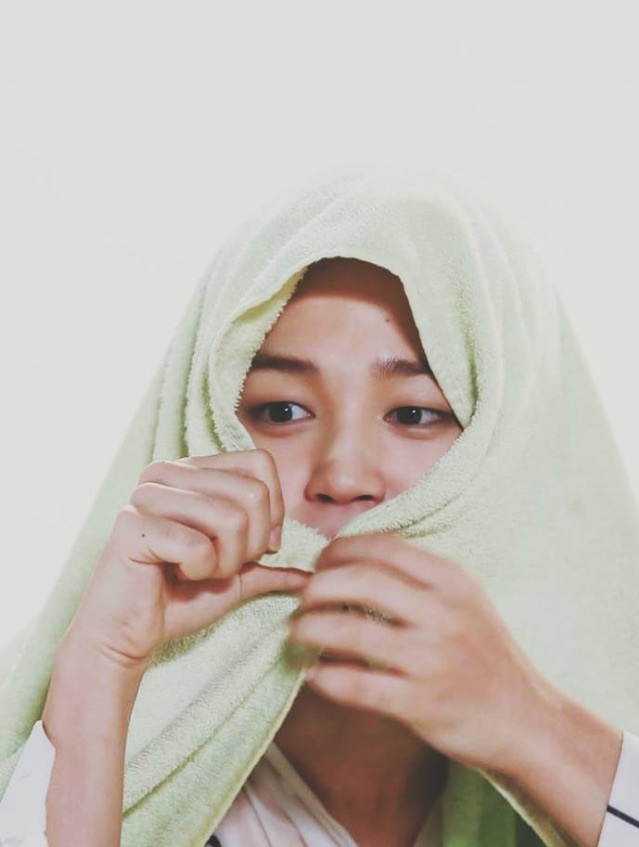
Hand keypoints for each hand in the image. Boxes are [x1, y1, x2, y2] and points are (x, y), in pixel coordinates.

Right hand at [66, 450, 307, 670]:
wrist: (128, 635)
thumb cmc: (180, 599)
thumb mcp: (237, 576)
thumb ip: (270, 564)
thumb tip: (313, 572)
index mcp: (193, 470)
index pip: (260, 463)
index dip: (272, 512)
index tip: (254, 548)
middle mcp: (168, 471)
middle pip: (252, 493)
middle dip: (251, 545)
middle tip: (220, 566)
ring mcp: (147, 494)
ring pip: (231, 518)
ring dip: (226, 562)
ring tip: (197, 571)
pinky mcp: (131, 524)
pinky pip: (198, 546)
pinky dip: (199, 571)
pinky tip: (175, 575)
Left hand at [289, 533, 551, 773]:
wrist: (527, 721)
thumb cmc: (485, 655)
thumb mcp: (464, 601)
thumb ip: (417, 580)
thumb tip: (352, 563)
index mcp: (451, 581)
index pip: (381, 547)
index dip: (340, 549)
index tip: (320, 562)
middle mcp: (443, 614)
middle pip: (360, 581)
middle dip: (318, 586)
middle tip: (302, 597)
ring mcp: (432, 660)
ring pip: (350, 633)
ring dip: (310, 629)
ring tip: (296, 633)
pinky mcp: (421, 704)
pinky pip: (357, 685)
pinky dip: (326, 679)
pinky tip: (313, 675)